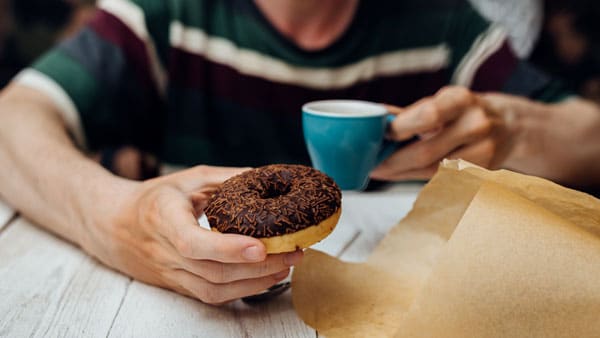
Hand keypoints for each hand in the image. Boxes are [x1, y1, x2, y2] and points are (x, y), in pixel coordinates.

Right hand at [79, 165, 302, 304]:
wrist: (114, 226)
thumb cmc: (155, 198)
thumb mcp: (188, 179)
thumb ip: (227, 179)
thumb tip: (268, 178)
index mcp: (163, 218)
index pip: (193, 243)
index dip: (227, 249)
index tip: (260, 247)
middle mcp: (166, 251)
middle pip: (213, 272)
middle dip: (258, 268)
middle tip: (293, 253)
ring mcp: (171, 273)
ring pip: (215, 290)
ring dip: (255, 283)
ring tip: (286, 267)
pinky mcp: (178, 286)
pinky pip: (211, 296)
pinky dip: (242, 291)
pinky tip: (266, 278)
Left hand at [371, 86, 510, 179]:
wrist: (511, 127)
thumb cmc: (464, 112)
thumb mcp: (444, 102)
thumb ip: (411, 113)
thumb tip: (373, 119)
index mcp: (461, 100)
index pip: (429, 115)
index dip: (401, 128)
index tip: (380, 135)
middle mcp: (475, 125)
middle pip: (425, 152)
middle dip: (391, 161)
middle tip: (368, 164)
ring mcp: (483, 153)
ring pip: (430, 170)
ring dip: (398, 173)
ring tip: (377, 170)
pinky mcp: (481, 174)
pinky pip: (440, 179)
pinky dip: (415, 177)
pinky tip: (398, 174)